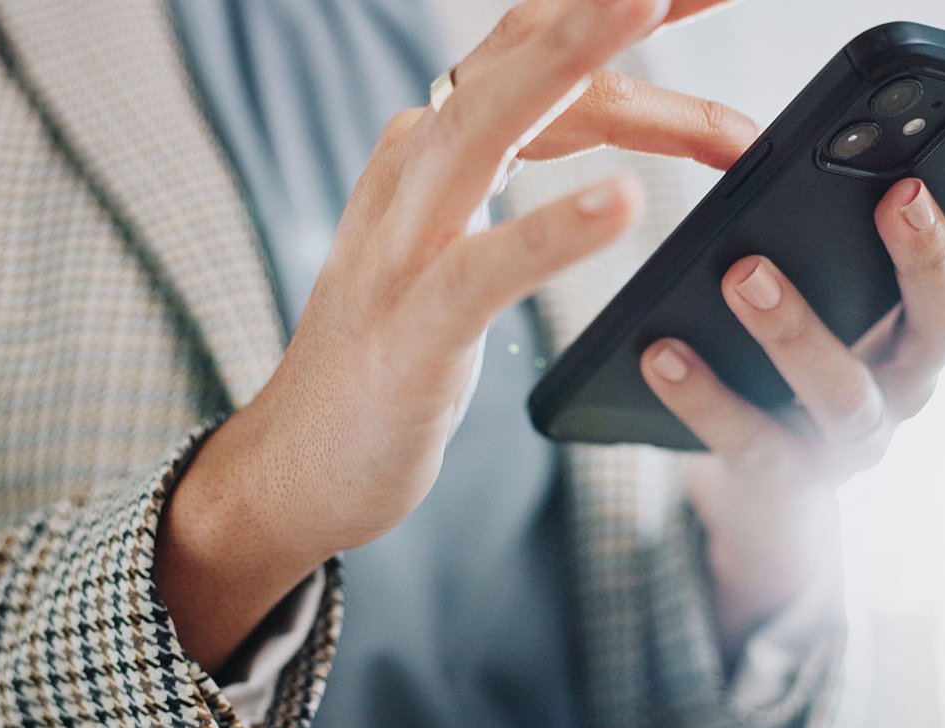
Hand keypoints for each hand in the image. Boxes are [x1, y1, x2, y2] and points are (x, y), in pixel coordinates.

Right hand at [160, 0, 755, 669]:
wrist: (297, 464)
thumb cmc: (393, 350)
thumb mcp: (454, 236)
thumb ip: (510, 171)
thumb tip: (610, 134)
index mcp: (430, 147)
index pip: (530, 46)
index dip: (612, 5)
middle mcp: (412, 171)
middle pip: (516, 58)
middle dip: (603, 4)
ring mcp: (404, 246)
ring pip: (490, 127)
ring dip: (576, 61)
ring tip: (647, 4)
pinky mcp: (412, 328)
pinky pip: (487, 266)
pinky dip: (555, 228)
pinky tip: (621, 204)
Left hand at [640, 156, 944, 648]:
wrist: (765, 494)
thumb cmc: (808, 368)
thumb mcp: (858, 305)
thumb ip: (883, 245)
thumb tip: (900, 161)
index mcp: (926, 330)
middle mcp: (908, 385)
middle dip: (926, 258)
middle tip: (897, 196)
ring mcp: (853, 441)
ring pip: (844, 391)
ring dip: (798, 329)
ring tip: (745, 274)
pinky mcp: (785, 477)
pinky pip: (748, 439)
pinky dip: (704, 396)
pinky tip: (661, 350)